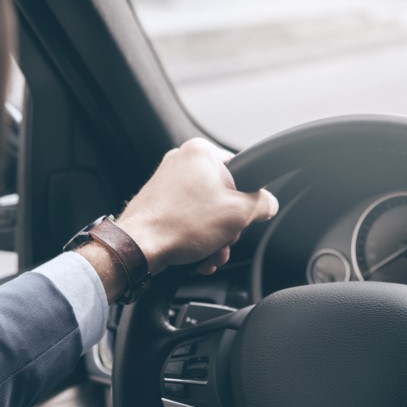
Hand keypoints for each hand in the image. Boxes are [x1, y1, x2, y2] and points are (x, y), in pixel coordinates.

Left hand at [116, 138, 277, 274]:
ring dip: (214, 237)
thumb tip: (269, 204)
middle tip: (223, 238)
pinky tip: (198, 255)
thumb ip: (263, 204)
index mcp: (201, 152)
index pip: (243, 172)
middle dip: (228, 226)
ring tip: (210, 253)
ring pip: (207, 211)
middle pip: (224, 195)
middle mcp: (182, 160)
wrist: (138, 247)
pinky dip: (197, 237)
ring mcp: (167, 181)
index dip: (247, 200)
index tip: (242, 217)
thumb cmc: (179, 225)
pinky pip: (189, 218)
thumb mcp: (239, 214)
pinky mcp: (158, 201)